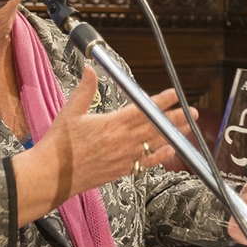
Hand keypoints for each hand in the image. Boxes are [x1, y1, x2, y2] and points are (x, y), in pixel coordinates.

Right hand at [13, 66, 194, 225]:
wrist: (53, 176)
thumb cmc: (59, 145)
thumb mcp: (70, 112)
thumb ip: (84, 90)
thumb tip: (90, 69)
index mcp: (112, 124)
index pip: (143, 110)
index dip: (161, 101)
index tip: (175, 94)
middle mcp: (122, 141)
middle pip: (155, 127)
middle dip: (176, 118)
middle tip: (193, 112)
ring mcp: (124, 158)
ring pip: (155, 144)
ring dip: (173, 135)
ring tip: (188, 129)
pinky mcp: (121, 170)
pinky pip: (146, 162)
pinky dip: (160, 156)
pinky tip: (170, 151)